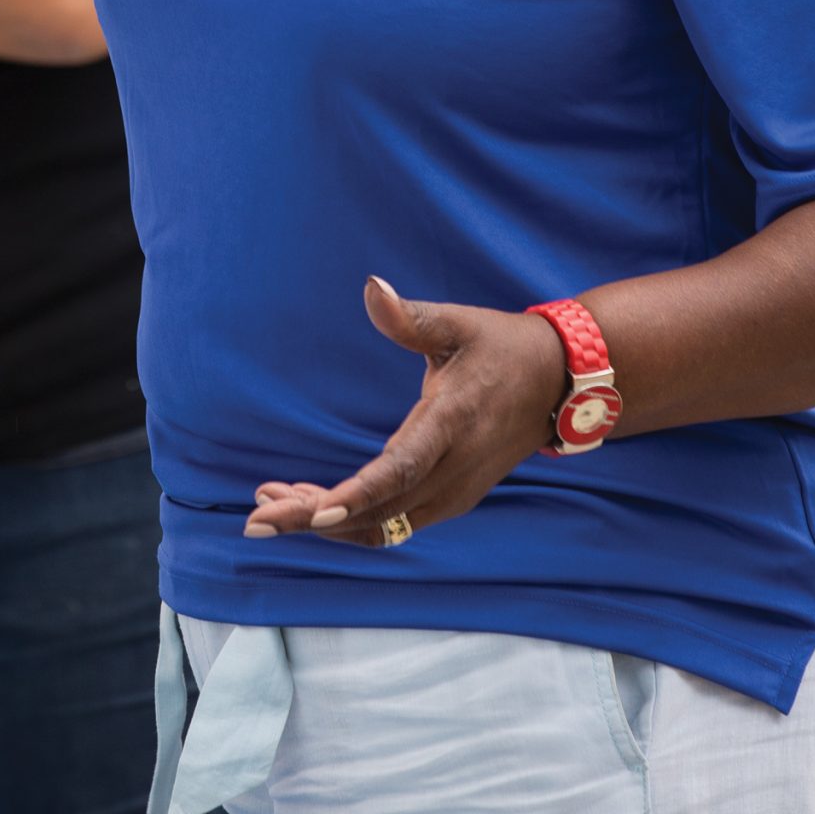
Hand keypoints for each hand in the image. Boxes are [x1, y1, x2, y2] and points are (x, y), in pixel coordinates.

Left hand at [245, 279, 568, 546]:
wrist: (559, 384)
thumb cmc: (502, 347)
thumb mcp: (459, 324)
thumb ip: (411, 317)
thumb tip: (371, 287)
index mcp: (451, 424)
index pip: (399, 470)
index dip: (355, 495)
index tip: (311, 511)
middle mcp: (453, 470)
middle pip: (379, 511)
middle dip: (314, 517)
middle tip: (255, 519)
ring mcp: (454, 492)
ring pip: (383, 526)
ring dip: (326, 521)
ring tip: (268, 506)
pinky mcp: (450, 499)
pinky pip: (394, 522)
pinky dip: (351, 518)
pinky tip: (309, 501)